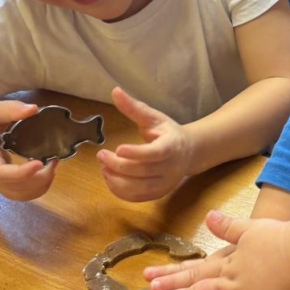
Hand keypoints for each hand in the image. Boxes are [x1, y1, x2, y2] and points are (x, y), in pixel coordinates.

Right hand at [0, 100, 57, 200]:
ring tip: (52, 166)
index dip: (21, 173)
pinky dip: (38, 188)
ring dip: (40, 185)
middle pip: (13, 187)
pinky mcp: (2, 187)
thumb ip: (9, 109)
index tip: (40, 163)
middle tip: (53, 160)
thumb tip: (33, 109)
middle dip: (38, 178)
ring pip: (19, 195)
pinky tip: (46, 173)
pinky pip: (22, 195)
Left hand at [96, 87, 192, 201]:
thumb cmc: (168, 133)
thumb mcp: (153, 117)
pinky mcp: (159, 194)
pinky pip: (137, 198)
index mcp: (172, 145)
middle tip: (101, 155)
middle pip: (143, 171)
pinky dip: (120, 191)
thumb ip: (134, 107)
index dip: (137, 153)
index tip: (117, 148)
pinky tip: (110, 178)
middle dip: (118, 165)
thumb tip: (115, 91)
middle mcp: (171, 167)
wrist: (188, 153)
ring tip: (104, 168)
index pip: (156, 153)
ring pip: (139, 189)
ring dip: (117, 180)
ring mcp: (166, 183)